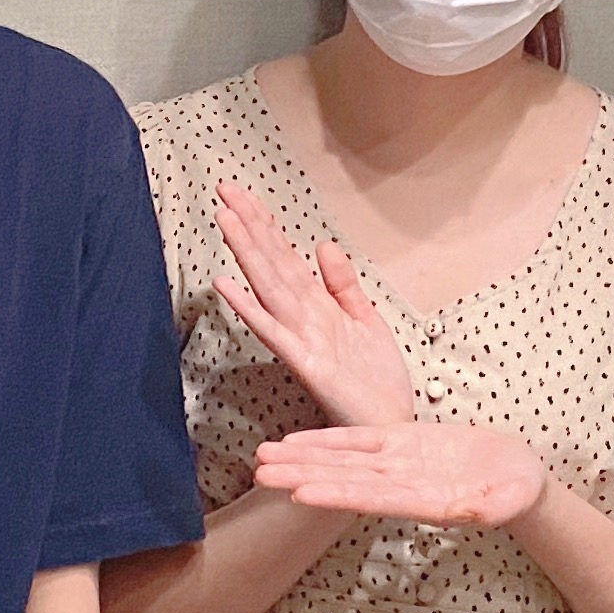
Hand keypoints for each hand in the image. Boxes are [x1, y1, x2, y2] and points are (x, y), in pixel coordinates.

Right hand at [210, 180, 414, 429]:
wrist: (390, 424)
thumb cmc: (375, 380)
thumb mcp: (366, 320)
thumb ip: (344, 284)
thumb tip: (324, 244)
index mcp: (317, 306)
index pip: (284, 256)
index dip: (265, 224)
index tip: (243, 193)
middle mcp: (303, 318)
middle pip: (271, 263)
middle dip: (248, 225)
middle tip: (224, 188)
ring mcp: (300, 339)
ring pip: (268, 287)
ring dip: (246, 253)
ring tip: (224, 218)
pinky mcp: (305, 364)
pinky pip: (273, 332)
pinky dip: (249, 308)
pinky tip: (227, 285)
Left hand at [248, 419, 545, 529]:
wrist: (517, 479)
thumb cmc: (516, 493)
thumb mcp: (508, 500)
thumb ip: (486, 507)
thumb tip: (471, 512)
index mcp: (422, 501)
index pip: (371, 498)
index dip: (336, 495)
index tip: (302, 494)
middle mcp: (400, 484)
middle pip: (343, 480)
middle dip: (300, 476)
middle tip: (260, 474)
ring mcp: (397, 463)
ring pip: (340, 461)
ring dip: (300, 459)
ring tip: (262, 458)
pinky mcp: (402, 441)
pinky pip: (357, 439)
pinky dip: (326, 439)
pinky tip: (295, 441)